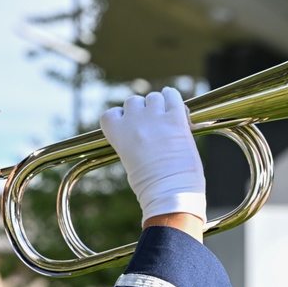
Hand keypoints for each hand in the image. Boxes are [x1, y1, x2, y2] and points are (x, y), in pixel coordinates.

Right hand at [100, 87, 205, 224]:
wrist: (170, 191)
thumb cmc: (149, 185)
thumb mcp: (129, 161)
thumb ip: (130, 142)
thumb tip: (140, 134)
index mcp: (117, 133)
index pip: (110, 114)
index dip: (120, 118)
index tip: (128, 125)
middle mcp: (134, 120)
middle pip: (132, 101)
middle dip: (141, 110)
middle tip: (150, 124)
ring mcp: (155, 117)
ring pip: (153, 97)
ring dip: (158, 105)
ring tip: (165, 118)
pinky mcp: (176, 118)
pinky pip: (173, 95)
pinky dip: (172, 96)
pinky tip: (174, 103)